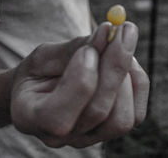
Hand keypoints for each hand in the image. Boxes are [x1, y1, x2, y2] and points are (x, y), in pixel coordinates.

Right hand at [10, 22, 148, 147]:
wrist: (43, 89)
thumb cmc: (40, 71)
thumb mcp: (44, 55)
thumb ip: (73, 48)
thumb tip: (108, 32)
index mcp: (30, 118)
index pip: (58, 118)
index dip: (79, 83)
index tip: (88, 49)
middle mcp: (60, 137)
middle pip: (97, 112)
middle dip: (113, 66)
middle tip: (121, 29)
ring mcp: (88, 138)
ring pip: (121, 119)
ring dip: (126, 75)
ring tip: (117, 46)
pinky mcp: (112, 131)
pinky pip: (136, 115)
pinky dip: (137, 82)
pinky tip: (127, 62)